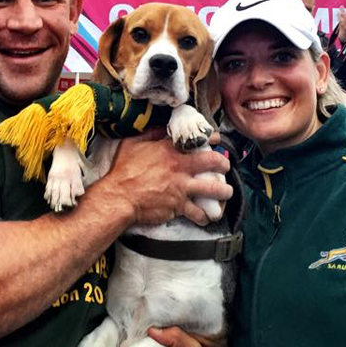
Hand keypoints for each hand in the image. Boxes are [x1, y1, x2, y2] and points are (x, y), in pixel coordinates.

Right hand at [102, 131, 231, 227]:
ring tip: (227, 192)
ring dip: (224, 191)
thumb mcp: (132, 144)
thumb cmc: (123, 171)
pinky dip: (204, 216)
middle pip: (213, 162)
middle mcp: (180, 168)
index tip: (216, 139)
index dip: (211, 138)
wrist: (119, 198)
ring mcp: (182, 188)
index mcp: (170, 150)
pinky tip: (207, 218)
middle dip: (223, 163)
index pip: (197, 140)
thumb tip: (161, 128)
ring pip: (213, 189)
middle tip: (225, 166)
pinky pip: (198, 213)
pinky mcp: (179, 207)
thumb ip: (149, 135)